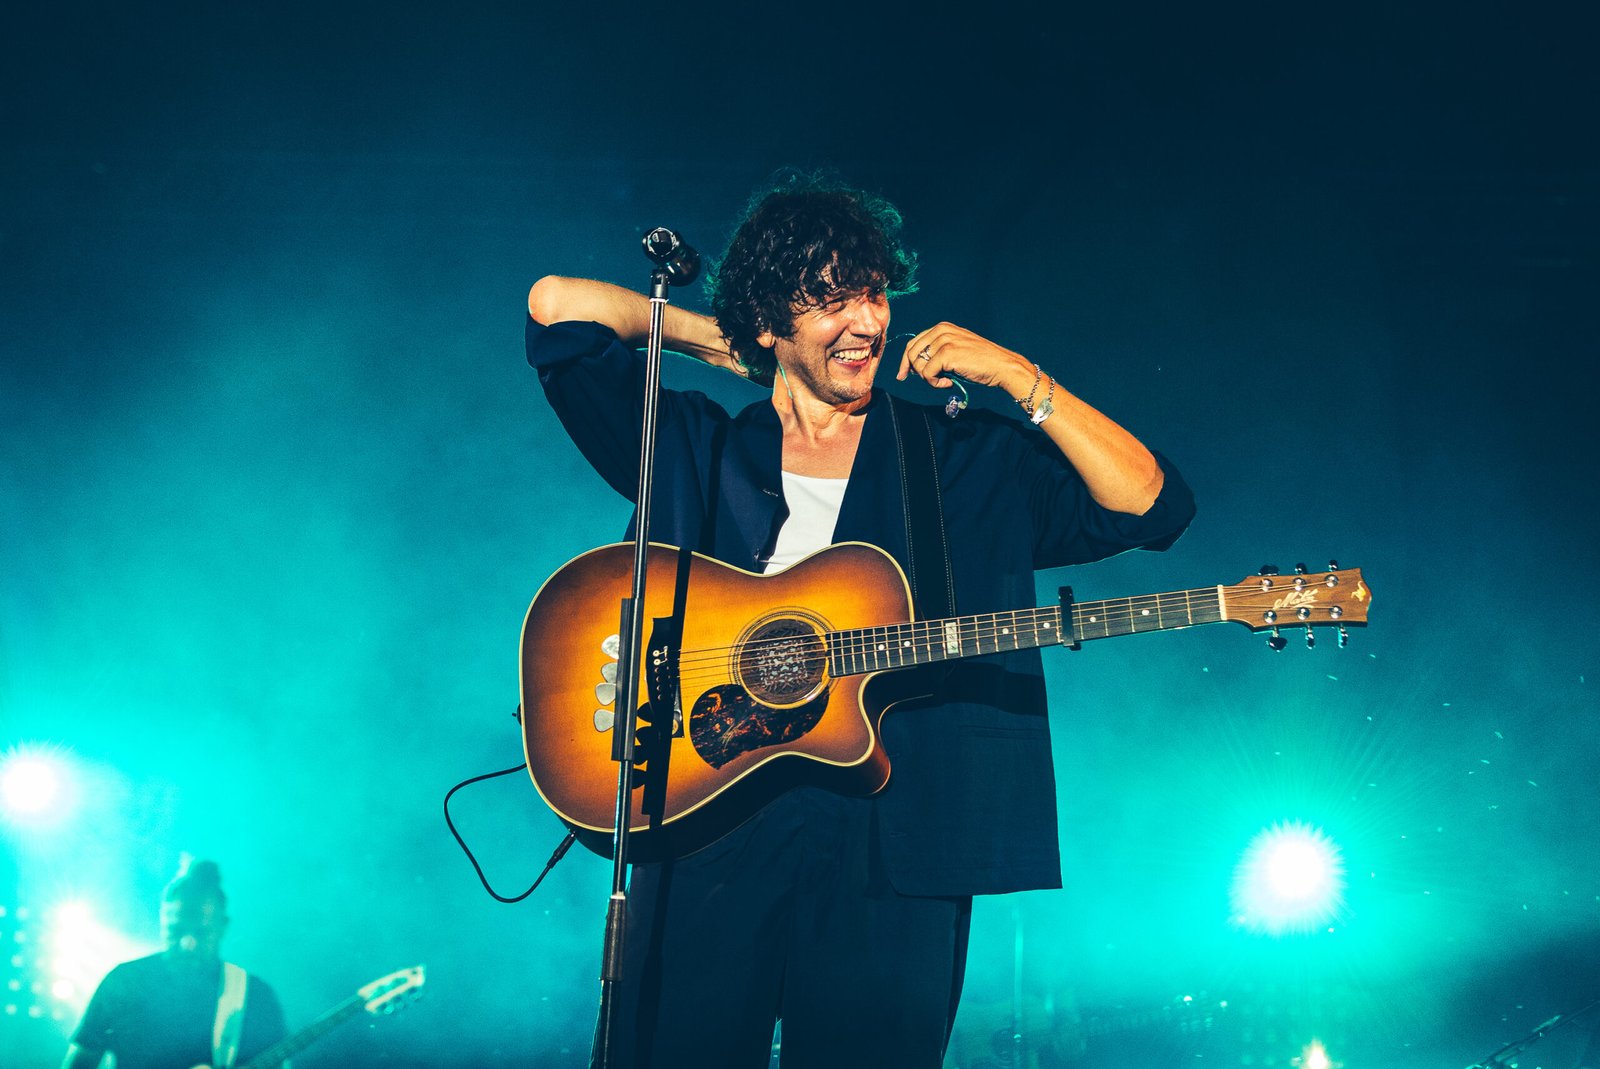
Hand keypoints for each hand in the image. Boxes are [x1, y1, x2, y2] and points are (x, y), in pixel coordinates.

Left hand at [895, 322, 1034, 396]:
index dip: (906, 360)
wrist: (1000, 365)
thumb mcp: (956, 350)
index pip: (913, 342)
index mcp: (942, 327)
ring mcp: (943, 340)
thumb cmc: (980, 362)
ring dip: (929, 379)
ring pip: (918, 364)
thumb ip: (937, 352)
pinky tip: (949, 383)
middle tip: (931, 381)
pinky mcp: (946, 353)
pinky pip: (927, 374)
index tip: (903, 375)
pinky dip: (935, 383)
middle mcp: (941, 330)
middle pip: (911, 353)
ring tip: (945, 381)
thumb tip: (914, 367)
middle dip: (915, 371)